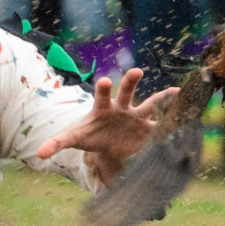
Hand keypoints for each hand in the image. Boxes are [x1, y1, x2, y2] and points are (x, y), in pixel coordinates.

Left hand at [36, 68, 178, 184]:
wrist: (105, 142)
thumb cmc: (89, 135)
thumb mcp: (74, 138)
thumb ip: (57, 143)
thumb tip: (39, 153)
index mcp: (102, 108)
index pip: (102, 94)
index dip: (103, 88)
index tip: (104, 80)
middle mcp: (121, 107)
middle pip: (127, 91)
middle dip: (131, 82)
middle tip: (136, 71)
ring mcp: (136, 115)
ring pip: (149, 103)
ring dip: (160, 98)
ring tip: (174, 91)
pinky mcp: (146, 127)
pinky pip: (161, 119)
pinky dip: (172, 115)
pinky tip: (186, 106)